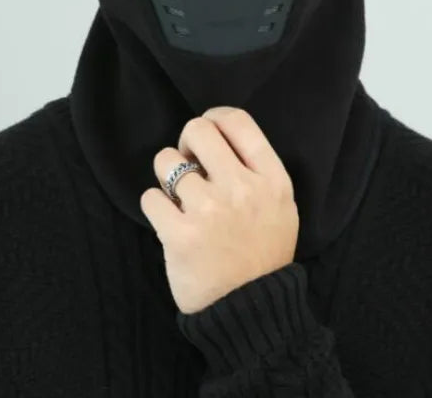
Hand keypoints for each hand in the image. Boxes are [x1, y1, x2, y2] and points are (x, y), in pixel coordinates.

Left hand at [140, 106, 299, 314]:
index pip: (236, 121)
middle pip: (197, 131)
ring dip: (166, 177)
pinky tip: (170, 222)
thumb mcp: (281, 206)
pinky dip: (155, 207)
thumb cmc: (263, 254)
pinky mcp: (180, 236)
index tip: (206, 133)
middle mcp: (242, 189)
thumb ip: (256, 169)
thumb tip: (215, 139)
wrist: (251, 312)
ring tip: (178, 198)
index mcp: (271, 179)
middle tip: (188, 166)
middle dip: (186, 144)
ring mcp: (210, 211)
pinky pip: (150, 197)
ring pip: (165, 161)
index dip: (213, 119)